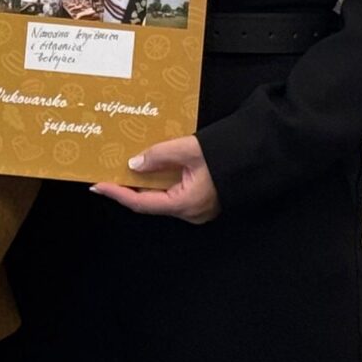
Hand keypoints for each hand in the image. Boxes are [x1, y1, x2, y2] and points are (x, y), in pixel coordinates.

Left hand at [92, 133, 219, 223]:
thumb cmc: (230, 153)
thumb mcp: (189, 150)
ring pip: (162, 195)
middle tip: (108, 170)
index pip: (141, 203)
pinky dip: (160, 178)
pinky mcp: (204, 198)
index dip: (118, 193)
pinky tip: (152, 163)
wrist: (263, 153)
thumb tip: (134, 163)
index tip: (98, 185)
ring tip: (126, 163)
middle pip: (150, 201)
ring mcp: (198, 207)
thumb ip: (159, 156)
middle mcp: (191, 211)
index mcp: (186, 204)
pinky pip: (174, 190)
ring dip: (145, 180)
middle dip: (128, 185)